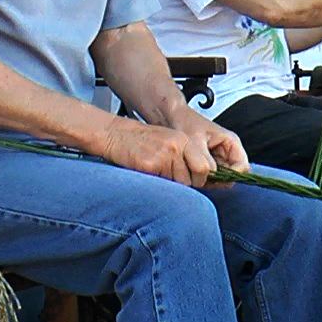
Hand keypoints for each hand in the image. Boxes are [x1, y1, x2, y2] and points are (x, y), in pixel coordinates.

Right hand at [99, 118, 213, 186]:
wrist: (115, 134)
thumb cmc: (140, 140)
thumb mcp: (169, 141)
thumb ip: (185, 157)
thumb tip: (199, 179)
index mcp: (184, 140)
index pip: (205, 166)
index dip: (202, 179)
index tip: (195, 183)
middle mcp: (177, 146)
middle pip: (196, 178)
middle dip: (189, 185)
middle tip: (176, 183)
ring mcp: (164, 155)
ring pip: (181, 184)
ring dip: (173, 187)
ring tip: (159, 177)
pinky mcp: (151, 164)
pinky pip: (164, 185)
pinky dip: (159, 186)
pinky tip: (150, 177)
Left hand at [169, 107, 249, 179]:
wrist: (173, 118)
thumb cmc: (186, 122)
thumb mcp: (195, 139)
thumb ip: (204, 159)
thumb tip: (210, 174)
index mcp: (231, 142)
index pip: (243, 166)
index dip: (232, 175)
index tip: (216, 177)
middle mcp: (227, 153)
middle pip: (232, 176)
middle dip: (218, 180)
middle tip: (202, 177)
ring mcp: (218, 160)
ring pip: (221, 180)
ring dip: (209, 180)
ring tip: (194, 173)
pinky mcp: (208, 166)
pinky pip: (210, 179)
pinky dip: (202, 179)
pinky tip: (191, 174)